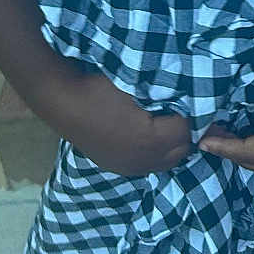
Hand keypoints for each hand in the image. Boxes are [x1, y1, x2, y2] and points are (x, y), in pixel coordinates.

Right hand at [40, 66, 191, 176]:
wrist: (61, 99)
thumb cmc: (100, 87)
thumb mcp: (138, 86)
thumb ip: (166, 94)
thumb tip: (190, 94)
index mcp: (150, 139)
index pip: (187, 131)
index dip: (192, 114)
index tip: (192, 99)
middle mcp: (142, 160)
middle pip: (181, 151)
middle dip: (186, 132)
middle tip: (183, 111)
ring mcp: (127, 166)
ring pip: (166, 162)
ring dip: (172, 145)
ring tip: (170, 123)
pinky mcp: (116, 166)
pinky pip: (148, 166)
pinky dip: (156, 153)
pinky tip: (151, 136)